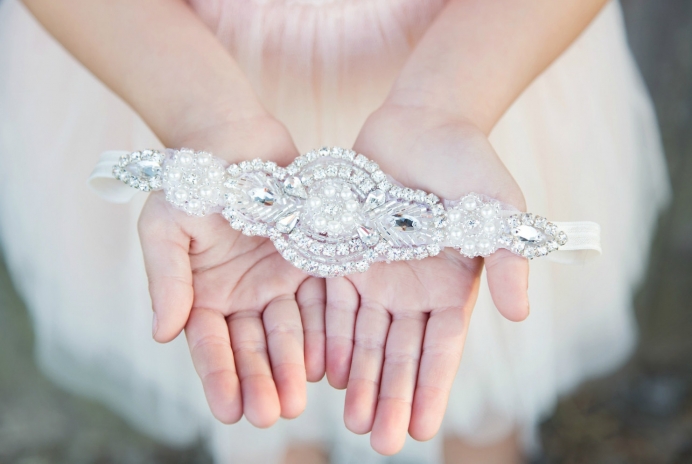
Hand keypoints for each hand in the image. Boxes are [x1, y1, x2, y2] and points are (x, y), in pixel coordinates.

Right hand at [138, 117, 326, 426]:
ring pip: (287, 331)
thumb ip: (166, 279)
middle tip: (269, 414)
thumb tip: (161, 335)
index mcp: (203, 295)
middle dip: (260, 380)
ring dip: (292, 365)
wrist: (233, 140)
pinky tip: (326, 359)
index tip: (229, 411)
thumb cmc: (191, 181)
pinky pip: (318, 300)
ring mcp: (278, 282)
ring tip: (297, 399)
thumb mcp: (165, 227)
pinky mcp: (310, 262)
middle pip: (253, 346)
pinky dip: (322, 329)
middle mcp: (242, 296)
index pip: (210, 345)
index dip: (219, 377)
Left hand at [324, 104, 529, 453]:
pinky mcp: (345, 255)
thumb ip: (507, 257)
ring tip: (351, 419)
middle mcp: (413, 290)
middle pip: (400, 354)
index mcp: (452, 286)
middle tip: (380, 441)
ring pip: (365, 338)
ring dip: (359, 378)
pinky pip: (334, 303)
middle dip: (391, 396)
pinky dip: (330, 336)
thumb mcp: (498, 206)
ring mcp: (377, 274)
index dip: (431, 388)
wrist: (421, 122)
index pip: (442, 349)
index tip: (422, 430)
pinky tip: (322, 370)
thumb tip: (521, 313)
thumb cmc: (468, 162)